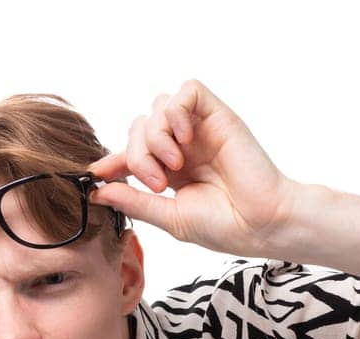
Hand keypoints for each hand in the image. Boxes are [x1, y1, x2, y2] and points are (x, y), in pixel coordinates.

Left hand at [86, 80, 305, 258]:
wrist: (263, 223)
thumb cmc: (225, 226)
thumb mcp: (170, 217)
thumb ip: (135, 201)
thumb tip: (98, 191)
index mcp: (171, 171)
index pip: (132, 152)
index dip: (112, 160)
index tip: (97, 175)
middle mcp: (184, 146)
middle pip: (140, 126)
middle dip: (137, 154)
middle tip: (157, 183)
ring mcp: (200, 129)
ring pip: (159, 107)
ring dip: (155, 136)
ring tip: (174, 165)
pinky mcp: (218, 115)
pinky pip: (188, 91)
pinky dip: (178, 112)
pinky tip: (185, 140)